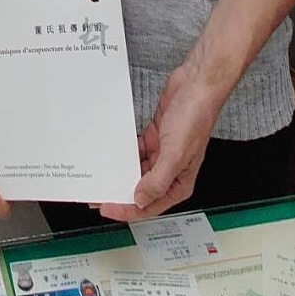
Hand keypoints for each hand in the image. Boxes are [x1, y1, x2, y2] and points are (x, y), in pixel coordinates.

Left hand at [93, 65, 220, 221]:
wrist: (197, 85)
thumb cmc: (196, 117)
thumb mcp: (176, 154)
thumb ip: (158, 180)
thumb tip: (141, 200)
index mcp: (179, 183)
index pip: (149, 205)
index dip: (126, 209)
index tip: (106, 208)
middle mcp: (170, 171)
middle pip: (140, 190)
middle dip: (118, 193)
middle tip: (97, 193)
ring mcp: (162, 154)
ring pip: (136, 171)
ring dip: (119, 173)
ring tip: (100, 174)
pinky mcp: (155, 138)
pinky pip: (135, 151)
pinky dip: (123, 153)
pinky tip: (111, 153)